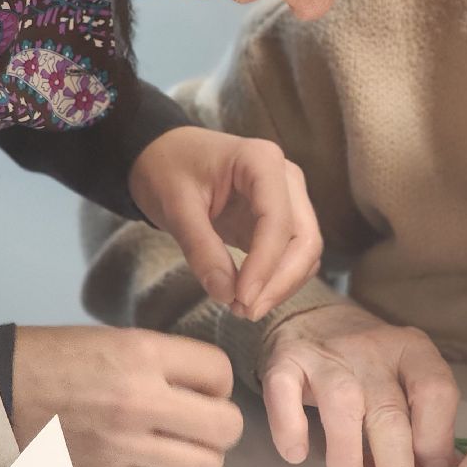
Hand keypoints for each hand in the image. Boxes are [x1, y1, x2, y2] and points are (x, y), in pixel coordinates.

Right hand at [11, 326, 242, 466]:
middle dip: (219, 425)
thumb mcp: (113, 340)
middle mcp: (140, 400)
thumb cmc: (50, 360)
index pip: (220, 373)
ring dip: (196, 458)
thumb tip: (203, 387)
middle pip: (225, 427)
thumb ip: (163, 362)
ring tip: (177, 448)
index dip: (217, 383)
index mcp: (143, 354)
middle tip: (198, 422)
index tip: (201, 388)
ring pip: (205, 466)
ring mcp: (123, 445)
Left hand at [128, 126, 322, 322]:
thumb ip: (200, 248)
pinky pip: (291, 255)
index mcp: (262, 160)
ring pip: (305, 251)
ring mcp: (288, 198)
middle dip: (281, 281)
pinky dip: (276, 279)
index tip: (242, 299)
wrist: (162, 155)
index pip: (278, 220)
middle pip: (305, 238)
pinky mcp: (281, 219)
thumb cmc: (166, 168)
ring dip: (281, 284)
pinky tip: (247, 296)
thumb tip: (226, 295)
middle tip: (247, 311)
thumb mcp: (175, 206)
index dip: (265, 264)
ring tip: (243, 308)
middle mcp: (286, 178)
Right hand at [259, 302, 458, 466]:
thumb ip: (421, 422)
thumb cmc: (369, 364)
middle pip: (389, 411)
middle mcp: (373, 351)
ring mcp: (328, 354)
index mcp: (412, 351)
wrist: (317, 317)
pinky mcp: (286, 361)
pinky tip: (297, 454)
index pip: (435, 391)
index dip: (436, 437)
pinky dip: (290, 424)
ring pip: (342, 404)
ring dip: (347, 454)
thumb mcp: (404, 380)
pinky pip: (284, 391)